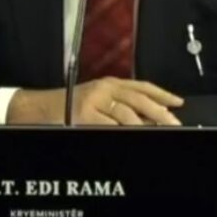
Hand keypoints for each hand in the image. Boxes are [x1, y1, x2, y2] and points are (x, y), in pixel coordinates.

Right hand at [8, 77, 183, 125]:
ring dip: (143, 125)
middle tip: (174, 123)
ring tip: (156, 131)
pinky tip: (131, 134)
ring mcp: (94, 100)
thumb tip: (149, 118)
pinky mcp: (83, 114)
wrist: (38, 109)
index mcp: (110, 83)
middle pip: (140, 100)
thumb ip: (120, 106)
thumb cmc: (68, 108)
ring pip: (126, 114)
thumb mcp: (97, 101)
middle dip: (160, 113)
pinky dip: (121, 131)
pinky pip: (109, 125)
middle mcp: (104, 88)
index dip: (162, 94)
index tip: (178, 103)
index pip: (143, 86)